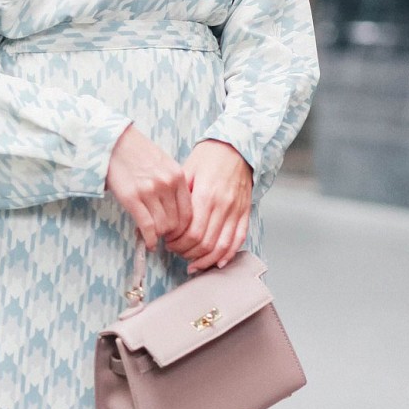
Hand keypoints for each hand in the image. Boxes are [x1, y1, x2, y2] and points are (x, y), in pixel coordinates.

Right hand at [106, 123, 192, 250]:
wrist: (115, 143)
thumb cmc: (139, 155)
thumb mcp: (165, 165)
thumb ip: (173, 185)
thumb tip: (175, 213)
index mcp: (177, 176)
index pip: (189, 212)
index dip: (184, 229)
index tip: (177, 233)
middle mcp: (167, 184)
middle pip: (177, 223)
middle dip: (171, 234)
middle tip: (164, 237)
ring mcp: (150, 192)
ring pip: (163, 227)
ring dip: (159, 236)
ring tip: (154, 236)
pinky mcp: (132, 198)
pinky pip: (147, 227)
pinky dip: (149, 240)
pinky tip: (149, 243)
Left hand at [163, 139, 253, 271]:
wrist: (237, 146)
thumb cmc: (209, 157)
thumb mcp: (187, 171)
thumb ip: (178, 197)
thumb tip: (163, 219)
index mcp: (206, 196)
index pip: (192, 233)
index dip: (178, 243)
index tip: (168, 242)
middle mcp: (223, 206)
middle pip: (205, 244)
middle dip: (187, 253)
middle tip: (176, 251)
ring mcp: (236, 211)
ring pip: (221, 247)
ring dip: (205, 259)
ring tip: (192, 262)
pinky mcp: (244, 213)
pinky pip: (238, 240)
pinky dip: (227, 255)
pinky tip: (216, 263)